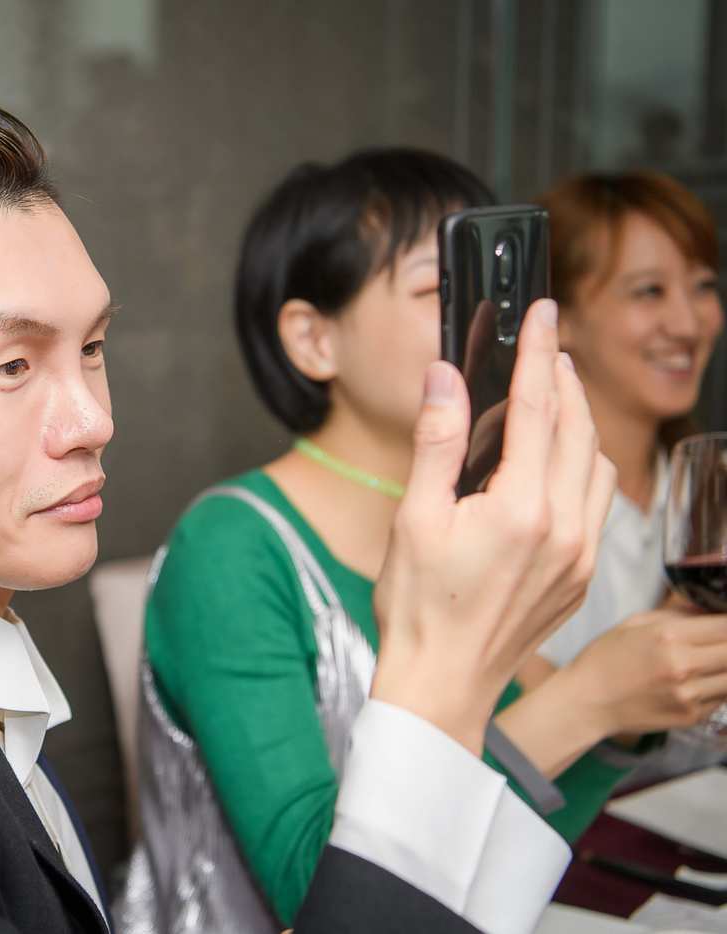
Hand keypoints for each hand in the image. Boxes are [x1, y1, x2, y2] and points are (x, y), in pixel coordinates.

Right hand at [370, 299, 616, 753]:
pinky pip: (599, 502)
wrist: (442, 685)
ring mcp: (580, 555)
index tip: (541, 313)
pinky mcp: (582, 575)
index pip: (535, 408)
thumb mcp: (413, 517)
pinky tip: (559, 461)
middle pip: (578, 428)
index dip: (538, 352)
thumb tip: (446, 378)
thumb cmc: (418, 608)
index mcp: (520, 509)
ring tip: (554, 396)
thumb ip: (437, 442)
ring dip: (580, 421)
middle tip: (547, 345)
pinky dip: (586, 465)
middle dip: (564, 378)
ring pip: (598, 463)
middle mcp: (563, 528)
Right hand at [563, 609, 726, 736]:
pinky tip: (699, 681)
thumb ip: (676, 613)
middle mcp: (684, 666)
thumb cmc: (605, 659)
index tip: (724, 623)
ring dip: (725, 667)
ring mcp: (690, 694)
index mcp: (668, 636)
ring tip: (709, 662)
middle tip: (719, 643)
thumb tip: (708, 610)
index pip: (725, 625)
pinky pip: (723, 698)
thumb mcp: (634, 623)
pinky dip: (718, 687)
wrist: (587, 702)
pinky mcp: (692, 716)